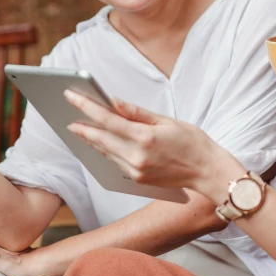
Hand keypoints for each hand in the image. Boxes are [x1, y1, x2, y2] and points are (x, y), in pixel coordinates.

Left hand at [64, 91, 236, 192]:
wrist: (207, 171)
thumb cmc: (192, 142)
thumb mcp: (167, 121)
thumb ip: (137, 112)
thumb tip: (113, 101)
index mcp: (145, 138)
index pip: (108, 120)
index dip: (86, 107)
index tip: (71, 96)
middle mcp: (137, 157)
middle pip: (101, 138)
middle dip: (83, 126)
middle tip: (68, 114)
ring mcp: (136, 171)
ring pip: (105, 152)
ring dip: (91, 139)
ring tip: (79, 127)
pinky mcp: (138, 180)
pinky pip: (115, 162)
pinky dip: (106, 150)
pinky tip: (100, 142)